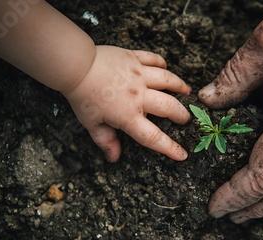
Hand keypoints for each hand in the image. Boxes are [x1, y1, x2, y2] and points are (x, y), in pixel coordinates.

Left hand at [63, 45, 190, 161]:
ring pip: (167, 79)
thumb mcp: (92, 124)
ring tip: (186, 91)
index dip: (169, 148)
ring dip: (179, 86)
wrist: (76, 66)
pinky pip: (153, 59)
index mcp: (128, 115)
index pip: (153, 136)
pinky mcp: (134, 58)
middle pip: (169, 106)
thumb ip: (106, 141)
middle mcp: (139, 96)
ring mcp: (139, 75)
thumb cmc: (82, 97)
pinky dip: (161, 63)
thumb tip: (114, 158)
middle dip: (181, 115)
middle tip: (186, 119)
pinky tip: (165, 67)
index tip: (182, 155)